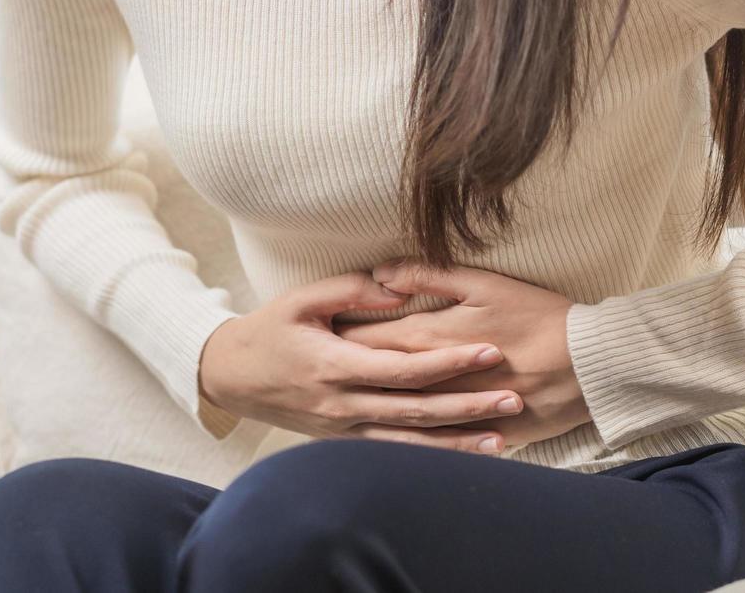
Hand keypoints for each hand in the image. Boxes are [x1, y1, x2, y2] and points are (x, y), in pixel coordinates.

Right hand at [198, 271, 527, 453]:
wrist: (230, 377)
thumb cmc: (269, 331)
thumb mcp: (303, 300)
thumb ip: (352, 291)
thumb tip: (398, 288)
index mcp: (335, 365)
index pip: (404, 368)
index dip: (450, 361)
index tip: (489, 350)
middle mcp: (342, 404)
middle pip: (416, 410)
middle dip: (468, 406)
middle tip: (514, 398)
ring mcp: (343, 429)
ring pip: (409, 442)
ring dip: (457, 443)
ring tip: (502, 439)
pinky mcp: (343, 442)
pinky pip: (393, 452)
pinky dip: (430, 455)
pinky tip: (462, 455)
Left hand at [333, 257, 591, 450]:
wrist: (591, 365)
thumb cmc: (539, 316)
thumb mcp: (484, 283)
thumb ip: (429, 275)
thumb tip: (382, 272)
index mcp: (431, 338)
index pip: (370, 340)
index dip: (340, 337)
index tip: (314, 333)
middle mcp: (433, 380)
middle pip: (375, 377)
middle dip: (344, 372)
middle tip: (308, 369)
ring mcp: (452, 412)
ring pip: (395, 413)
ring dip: (366, 406)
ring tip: (335, 402)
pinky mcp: (470, 435)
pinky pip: (428, 444)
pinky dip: (404, 439)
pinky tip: (382, 438)